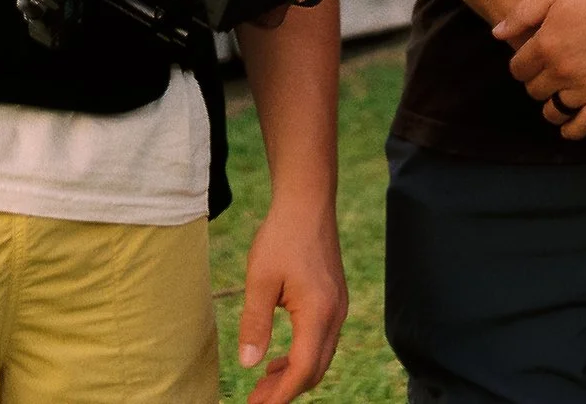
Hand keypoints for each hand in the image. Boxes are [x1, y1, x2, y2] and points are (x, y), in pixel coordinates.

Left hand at [237, 197, 346, 401]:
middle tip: (254, 400)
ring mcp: (338, 307)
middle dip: (286, 391)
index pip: (302, 370)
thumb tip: (248, 364)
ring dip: (294, 375)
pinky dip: (301, 356)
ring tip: (263, 383)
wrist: (307, 202)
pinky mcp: (334, 300)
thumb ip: (254, 323)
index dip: (279, 395)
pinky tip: (278, 357)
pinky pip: (321, 341)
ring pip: (320, 357)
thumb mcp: (259, 279)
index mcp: (318, 313)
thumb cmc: (282, 236)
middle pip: (315, 370)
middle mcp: (335, 315)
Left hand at [495, 0, 585, 141]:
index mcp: (545, 43)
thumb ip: (522, 14)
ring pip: (554, 110)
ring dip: (553, 105)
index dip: (523, 66)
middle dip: (537, 83)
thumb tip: (497, 34)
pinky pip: (581, 126)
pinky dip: (572, 129)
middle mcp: (561, 69)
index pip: (518, 69)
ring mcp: (585, 87)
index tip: (531, 64)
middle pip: (535, 90)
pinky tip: (569, 125)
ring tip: (559, 97)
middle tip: (548, 77)